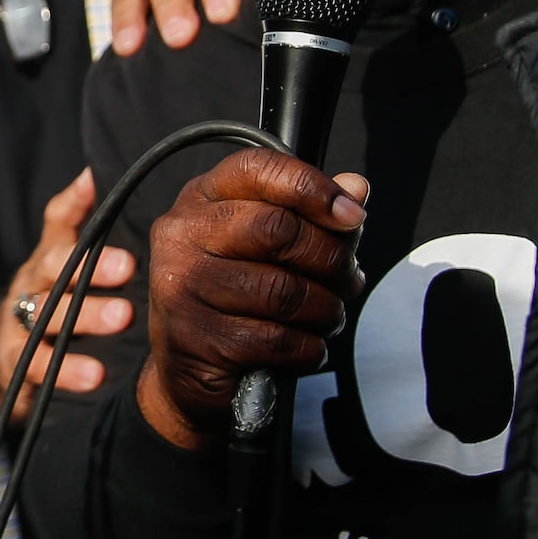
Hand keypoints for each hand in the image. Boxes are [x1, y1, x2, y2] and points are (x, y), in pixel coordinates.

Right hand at [0, 168, 136, 417]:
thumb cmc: (41, 306)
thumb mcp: (54, 267)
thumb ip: (74, 223)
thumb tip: (95, 172)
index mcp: (45, 262)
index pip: (56, 225)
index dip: (73, 204)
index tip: (95, 183)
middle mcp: (28, 287)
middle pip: (54, 268)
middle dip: (91, 266)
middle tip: (128, 265)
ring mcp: (17, 325)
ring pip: (48, 316)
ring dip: (87, 315)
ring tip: (123, 316)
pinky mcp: (14, 366)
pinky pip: (39, 368)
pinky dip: (68, 372)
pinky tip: (96, 375)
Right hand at [141, 151, 367, 449]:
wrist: (187, 369)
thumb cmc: (234, 298)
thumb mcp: (268, 247)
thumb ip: (313, 214)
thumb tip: (356, 188)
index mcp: (202, 198)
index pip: (257, 169)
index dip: (312, 187)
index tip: (352, 215)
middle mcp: (182, 234)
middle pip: (278, 231)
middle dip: (330, 260)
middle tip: (347, 281)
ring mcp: (181, 285)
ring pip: (283, 291)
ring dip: (325, 310)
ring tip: (329, 316)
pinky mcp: (193, 337)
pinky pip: (275, 339)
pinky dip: (308, 348)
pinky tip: (308, 347)